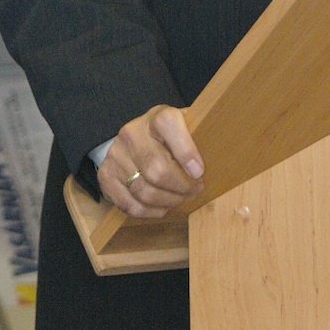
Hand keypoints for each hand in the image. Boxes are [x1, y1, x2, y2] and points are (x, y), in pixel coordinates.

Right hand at [97, 104, 204, 218]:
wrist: (135, 137)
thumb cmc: (170, 136)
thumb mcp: (186, 126)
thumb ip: (200, 136)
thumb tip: (223, 152)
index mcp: (156, 117)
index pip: (169, 125)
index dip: (186, 151)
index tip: (199, 172)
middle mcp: (132, 133)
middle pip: (157, 170)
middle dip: (182, 187)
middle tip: (195, 190)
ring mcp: (115, 155)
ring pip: (144, 191)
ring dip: (169, 202)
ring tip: (181, 199)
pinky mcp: (106, 176)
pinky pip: (130, 204)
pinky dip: (150, 212)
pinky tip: (163, 208)